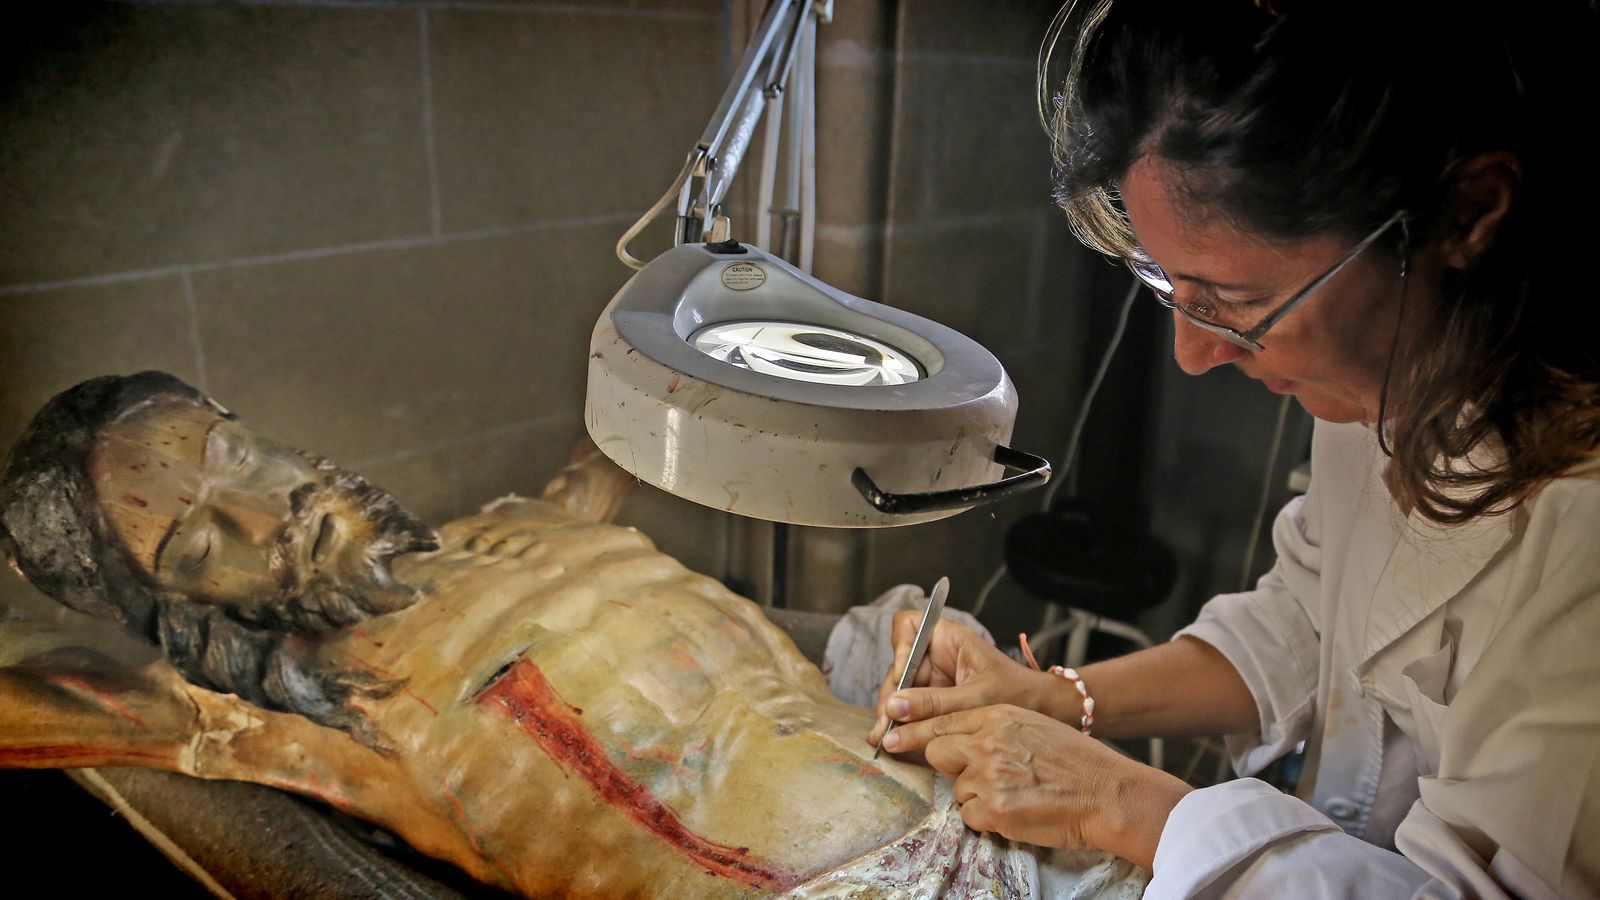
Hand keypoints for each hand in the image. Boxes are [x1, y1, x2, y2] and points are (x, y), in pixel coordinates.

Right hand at [868, 615, 1063, 748]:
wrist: (1041, 713)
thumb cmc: (1017, 694)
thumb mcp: (976, 699)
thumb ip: (936, 704)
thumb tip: (894, 707)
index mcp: (948, 639)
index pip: (908, 625)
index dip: (900, 647)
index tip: (902, 676)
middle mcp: (935, 655)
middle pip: (897, 665)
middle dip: (890, 695)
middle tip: (886, 725)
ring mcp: (933, 679)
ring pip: (899, 690)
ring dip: (890, 714)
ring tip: (884, 739)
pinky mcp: (934, 701)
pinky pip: (910, 709)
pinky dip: (900, 725)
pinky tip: (891, 740)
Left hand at [880, 704, 1189, 869]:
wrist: (1108, 793)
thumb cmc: (1077, 762)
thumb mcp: (1032, 726)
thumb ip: (995, 728)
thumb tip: (963, 740)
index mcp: (998, 715)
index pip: (942, 720)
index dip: (914, 730)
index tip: (890, 736)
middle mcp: (987, 742)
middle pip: (937, 752)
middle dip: (951, 766)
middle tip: (980, 776)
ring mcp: (988, 776)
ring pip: (957, 789)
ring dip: (977, 796)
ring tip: (1015, 795)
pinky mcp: (993, 809)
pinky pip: (971, 817)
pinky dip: (988, 820)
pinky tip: (1016, 812)